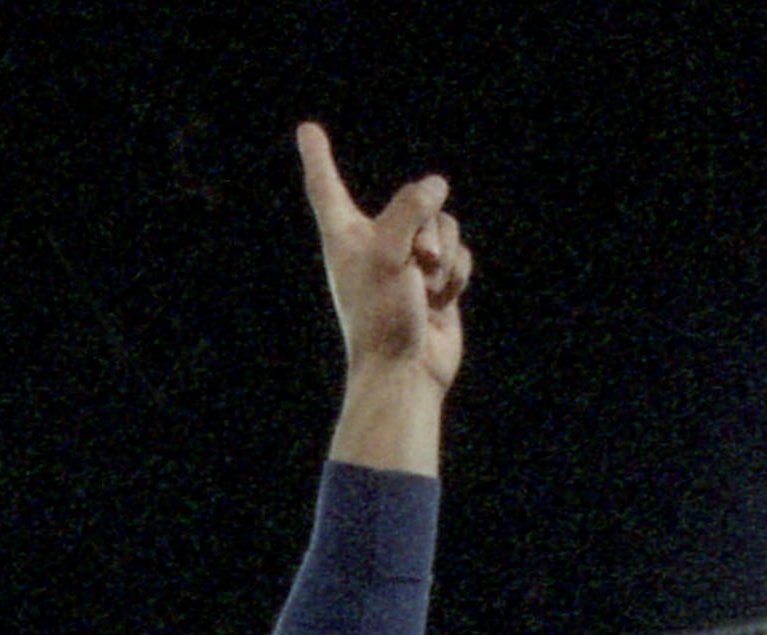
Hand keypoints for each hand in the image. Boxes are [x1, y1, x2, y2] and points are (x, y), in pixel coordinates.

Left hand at [296, 121, 464, 475]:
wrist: (407, 373)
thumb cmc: (383, 317)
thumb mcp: (389, 252)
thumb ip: (410, 208)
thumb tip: (436, 186)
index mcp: (345, 236)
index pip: (326, 187)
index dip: (317, 157)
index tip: (307, 130)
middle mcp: (375, 245)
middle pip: (414, 201)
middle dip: (428, 226)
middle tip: (418, 260)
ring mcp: (408, 263)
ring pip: (443, 226)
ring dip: (445, 254)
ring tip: (429, 285)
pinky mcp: (436, 281)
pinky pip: (459, 255)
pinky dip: (457, 274)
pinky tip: (442, 301)